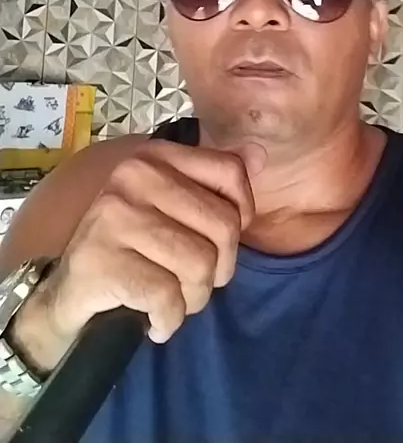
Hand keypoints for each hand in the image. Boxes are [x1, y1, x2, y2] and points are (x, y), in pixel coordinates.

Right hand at [14, 139, 265, 369]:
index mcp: (155, 156)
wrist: (68, 290)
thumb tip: (261, 155)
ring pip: (200, 266)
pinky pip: (168, 298)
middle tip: (192, 280)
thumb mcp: (172, 205)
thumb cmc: (131, 246)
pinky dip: (168, 320)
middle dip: (218, 268)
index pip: (230, 171)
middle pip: (223, 226)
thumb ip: (215, 179)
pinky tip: (153, 319)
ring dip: (193, 298)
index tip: (221, 238)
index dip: (243, 211)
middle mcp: (133, 177)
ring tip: (171, 299)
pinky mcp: (102, 261)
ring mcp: (114, 216)